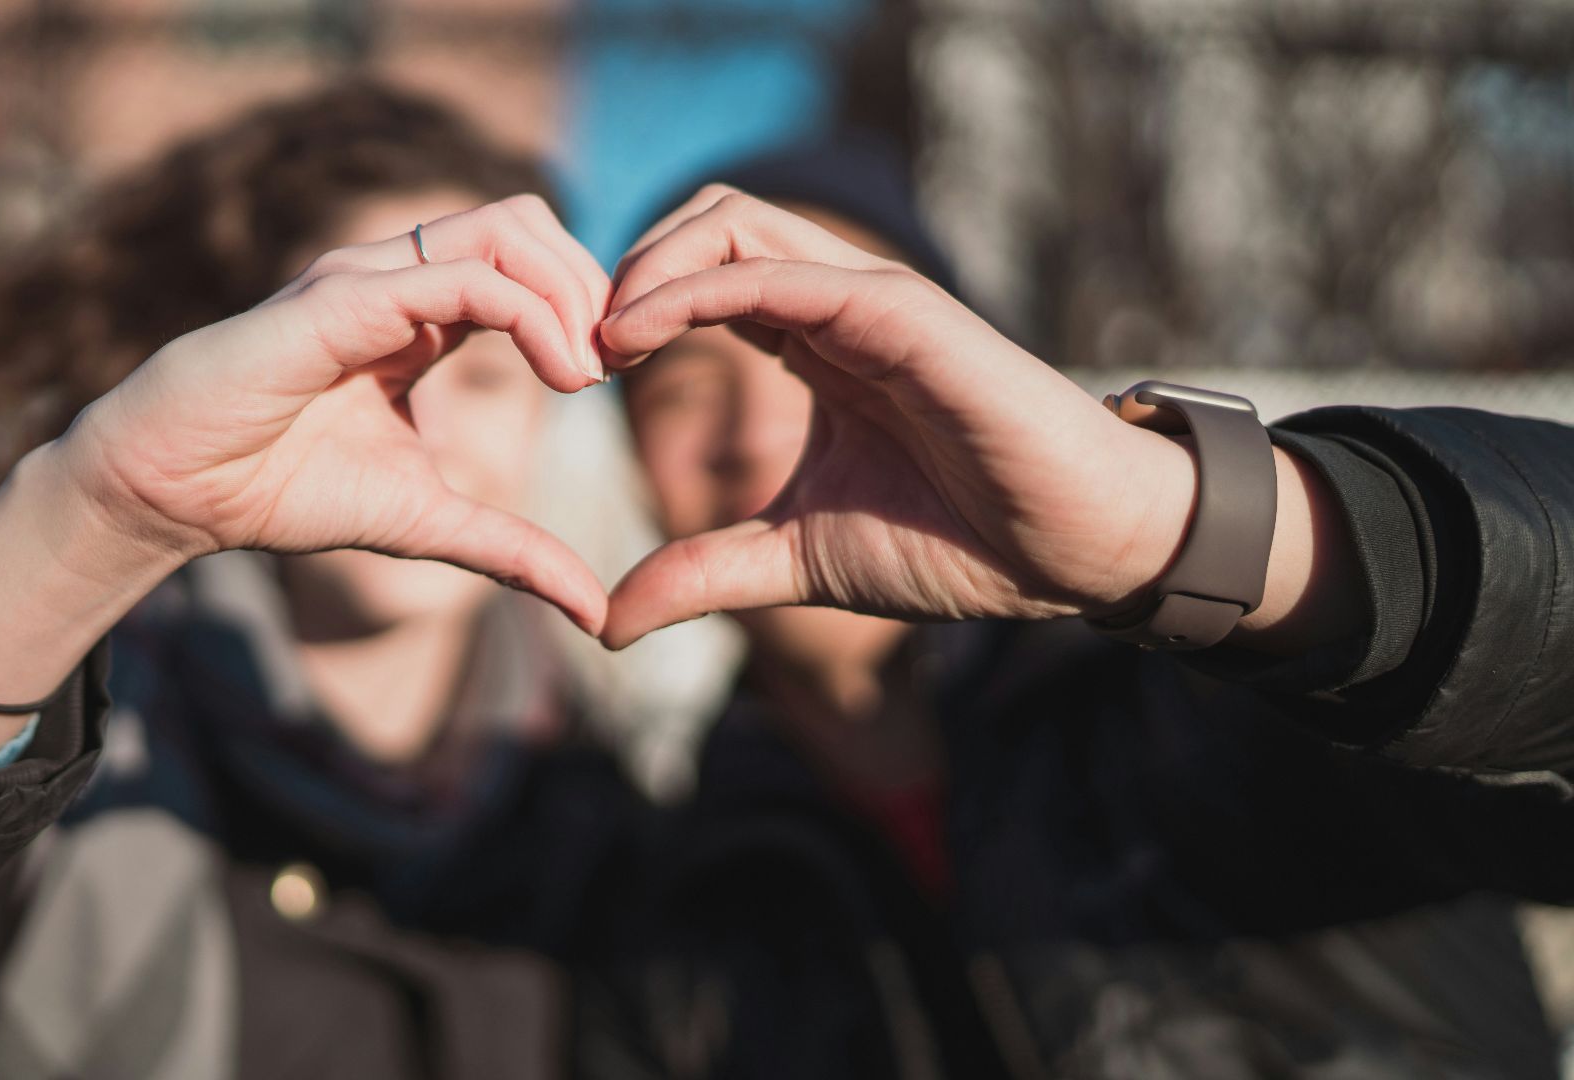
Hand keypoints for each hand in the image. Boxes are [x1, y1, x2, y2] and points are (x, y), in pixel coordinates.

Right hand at [61, 194, 611, 631]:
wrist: (173, 493)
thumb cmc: (280, 491)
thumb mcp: (426, 523)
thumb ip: (511, 551)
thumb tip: (595, 613)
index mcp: (419, 314)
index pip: (528, 262)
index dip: (586, 305)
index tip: (619, 375)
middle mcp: (397, 278)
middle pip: (529, 221)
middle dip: (591, 283)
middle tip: (618, 363)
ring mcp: (369, 278)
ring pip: (505, 228)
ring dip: (569, 290)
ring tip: (589, 370)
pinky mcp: (343, 299)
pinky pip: (461, 277)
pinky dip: (530, 314)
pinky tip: (559, 375)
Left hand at [596, 187, 1199, 648]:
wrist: (1070, 555)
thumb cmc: (958, 544)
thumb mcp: (796, 560)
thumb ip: (704, 573)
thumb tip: (606, 621)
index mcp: (814, 344)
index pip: (701, 276)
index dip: (628, 308)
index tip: (574, 374)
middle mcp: (836, 305)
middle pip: (708, 221)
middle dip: (626, 266)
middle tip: (575, 347)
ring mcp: (869, 300)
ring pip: (735, 221)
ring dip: (648, 264)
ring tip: (599, 338)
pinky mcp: (900, 313)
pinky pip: (780, 273)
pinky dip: (696, 288)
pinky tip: (640, 336)